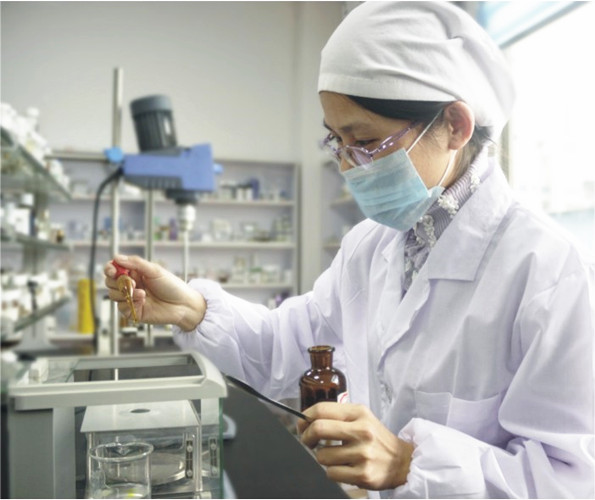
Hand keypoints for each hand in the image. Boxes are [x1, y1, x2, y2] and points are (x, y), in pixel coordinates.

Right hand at [104, 254, 205, 329]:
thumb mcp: (155, 270)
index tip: (112, 270)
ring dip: (124, 292)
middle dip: (116, 282)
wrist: (183, 304)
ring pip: (113, 295)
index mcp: (135, 273)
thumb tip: (117, 258)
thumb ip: (136, 263)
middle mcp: (131, 285)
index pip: (114, 269)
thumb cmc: (172, 286)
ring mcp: (131, 299)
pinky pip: (121, 307)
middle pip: (110, 282)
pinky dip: (130, 302)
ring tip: (141, 292)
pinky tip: (143, 299)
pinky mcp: (134, 311)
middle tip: (131, 282)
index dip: (110, 269)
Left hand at [297, 402, 412, 489]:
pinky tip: (344, 468)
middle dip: (306, 437)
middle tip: (308, 441)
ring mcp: (363, 453)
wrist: (403, 461)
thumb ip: (337, 416)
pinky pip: (331, 473)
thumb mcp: (362, 418)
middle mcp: (362, 431)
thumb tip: (306, 421)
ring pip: (322, 455)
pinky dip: (333, 472)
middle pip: (318, 429)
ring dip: (322, 457)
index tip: (302, 425)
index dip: (305, 417)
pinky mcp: (363, 474)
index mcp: (359, 413)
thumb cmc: (376, 438)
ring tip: (336, 456)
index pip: (322, 409)